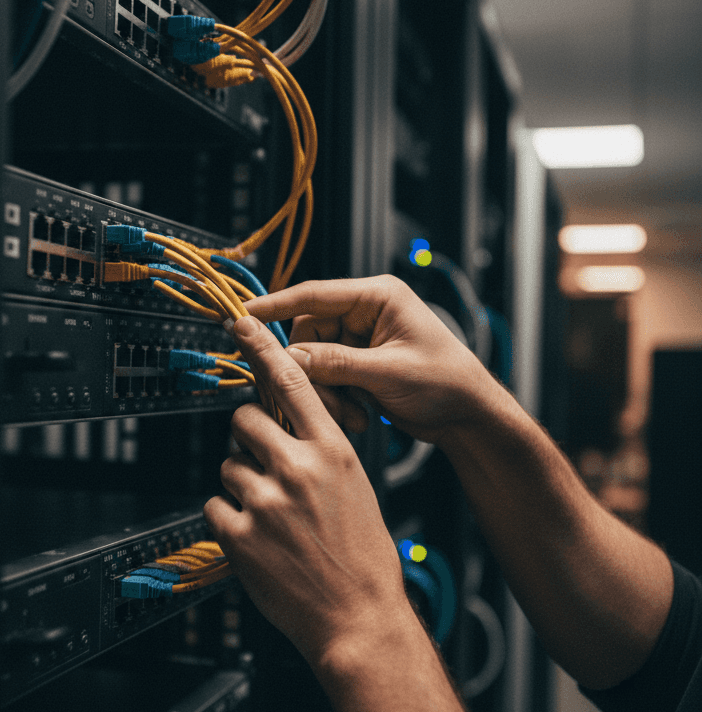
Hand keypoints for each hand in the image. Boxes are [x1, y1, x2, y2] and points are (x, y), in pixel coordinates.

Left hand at [204, 314, 412, 668]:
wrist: (360, 619)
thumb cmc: (364, 557)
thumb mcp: (355, 487)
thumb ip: (320, 450)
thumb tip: (288, 426)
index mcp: (333, 452)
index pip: (294, 383)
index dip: (263, 349)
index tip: (243, 324)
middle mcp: (298, 469)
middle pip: (245, 419)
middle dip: (248, 438)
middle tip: (264, 464)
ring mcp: (267, 502)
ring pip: (229, 466)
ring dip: (242, 485)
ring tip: (273, 518)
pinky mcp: (241, 536)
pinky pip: (216, 507)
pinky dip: (231, 521)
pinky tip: (260, 541)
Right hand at [243, 275, 487, 442]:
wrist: (469, 416)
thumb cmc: (447, 382)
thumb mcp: (388, 372)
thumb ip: (336, 364)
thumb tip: (289, 359)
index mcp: (378, 297)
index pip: (313, 294)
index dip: (274, 305)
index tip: (242, 315)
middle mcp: (365, 313)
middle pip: (308, 332)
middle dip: (311, 370)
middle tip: (321, 399)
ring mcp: (361, 340)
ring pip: (313, 361)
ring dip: (326, 391)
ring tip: (352, 414)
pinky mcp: (359, 365)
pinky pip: (327, 378)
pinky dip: (335, 400)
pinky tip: (358, 416)